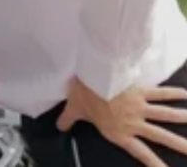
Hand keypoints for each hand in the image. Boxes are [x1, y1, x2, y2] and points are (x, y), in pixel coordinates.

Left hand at [57, 77, 186, 165]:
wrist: (93, 76)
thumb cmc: (83, 94)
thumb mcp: (73, 109)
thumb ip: (68, 120)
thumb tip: (59, 127)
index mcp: (118, 132)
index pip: (140, 152)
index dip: (154, 163)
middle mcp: (133, 123)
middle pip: (161, 136)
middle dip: (179, 145)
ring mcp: (140, 107)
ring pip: (166, 116)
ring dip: (181, 118)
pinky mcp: (142, 91)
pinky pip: (160, 93)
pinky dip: (173, 93)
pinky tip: (184, 94)